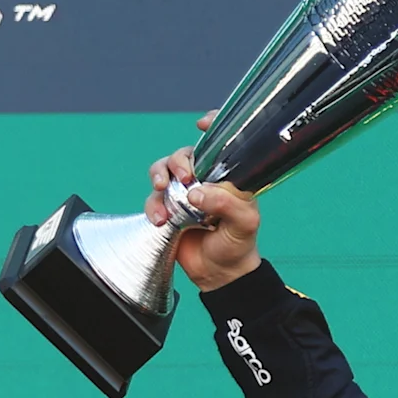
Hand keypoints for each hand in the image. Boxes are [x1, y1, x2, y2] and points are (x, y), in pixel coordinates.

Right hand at [147, 113, 261, 291]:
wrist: (220, 273)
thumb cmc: (238, 243)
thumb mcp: (244, 223)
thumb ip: (225, 204)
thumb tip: (195, 193)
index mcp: (226, 177)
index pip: (220, 144)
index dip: (212, 126)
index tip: (201, 123)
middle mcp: (203, 180)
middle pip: (184, 154)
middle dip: (179, 161)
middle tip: (184, 178)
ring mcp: (183, 193)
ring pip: (163, 170)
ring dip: (159, 176)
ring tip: (163, 191)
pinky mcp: (167, 209)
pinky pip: (153, 199)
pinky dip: (153, 206)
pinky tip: (161, 221)